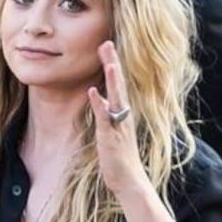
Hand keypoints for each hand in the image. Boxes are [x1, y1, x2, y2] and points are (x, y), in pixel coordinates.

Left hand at [88, 40, 146, 200]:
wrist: (128, 180)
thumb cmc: (118, 158)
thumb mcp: (110, 130)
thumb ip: (105, 113)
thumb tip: (99, 99)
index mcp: (123, 112)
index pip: (117, 84)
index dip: (112, 65)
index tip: (106, 46)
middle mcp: (123, 115)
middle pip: (118, 84)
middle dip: (112, 62)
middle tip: (107, 42)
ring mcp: (118, 125)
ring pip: (116, 97)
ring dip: (112, 79)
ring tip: (107, 60)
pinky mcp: (110, 137)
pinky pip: (105, 118)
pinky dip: (99, 105)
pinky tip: (93, 92)